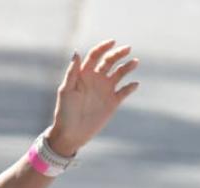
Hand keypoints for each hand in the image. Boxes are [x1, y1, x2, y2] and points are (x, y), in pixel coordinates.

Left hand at [47, 40, 140, 155]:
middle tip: (127, 49)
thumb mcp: (66, 91)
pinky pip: (125, 91)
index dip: (103, 47)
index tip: (112, 42)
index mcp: (84, 74)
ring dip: (128, 66)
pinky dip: (131, 86)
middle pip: (110, 61)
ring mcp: (105, 90)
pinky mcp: (113, 102)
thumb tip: (76, 52)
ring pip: (120, 73)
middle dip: (119, 53)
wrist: (71, 133)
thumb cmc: (64, 112)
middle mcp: (96, 79)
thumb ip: (72, 72)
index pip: (95, 55)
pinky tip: (134, 84)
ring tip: (135, 62)